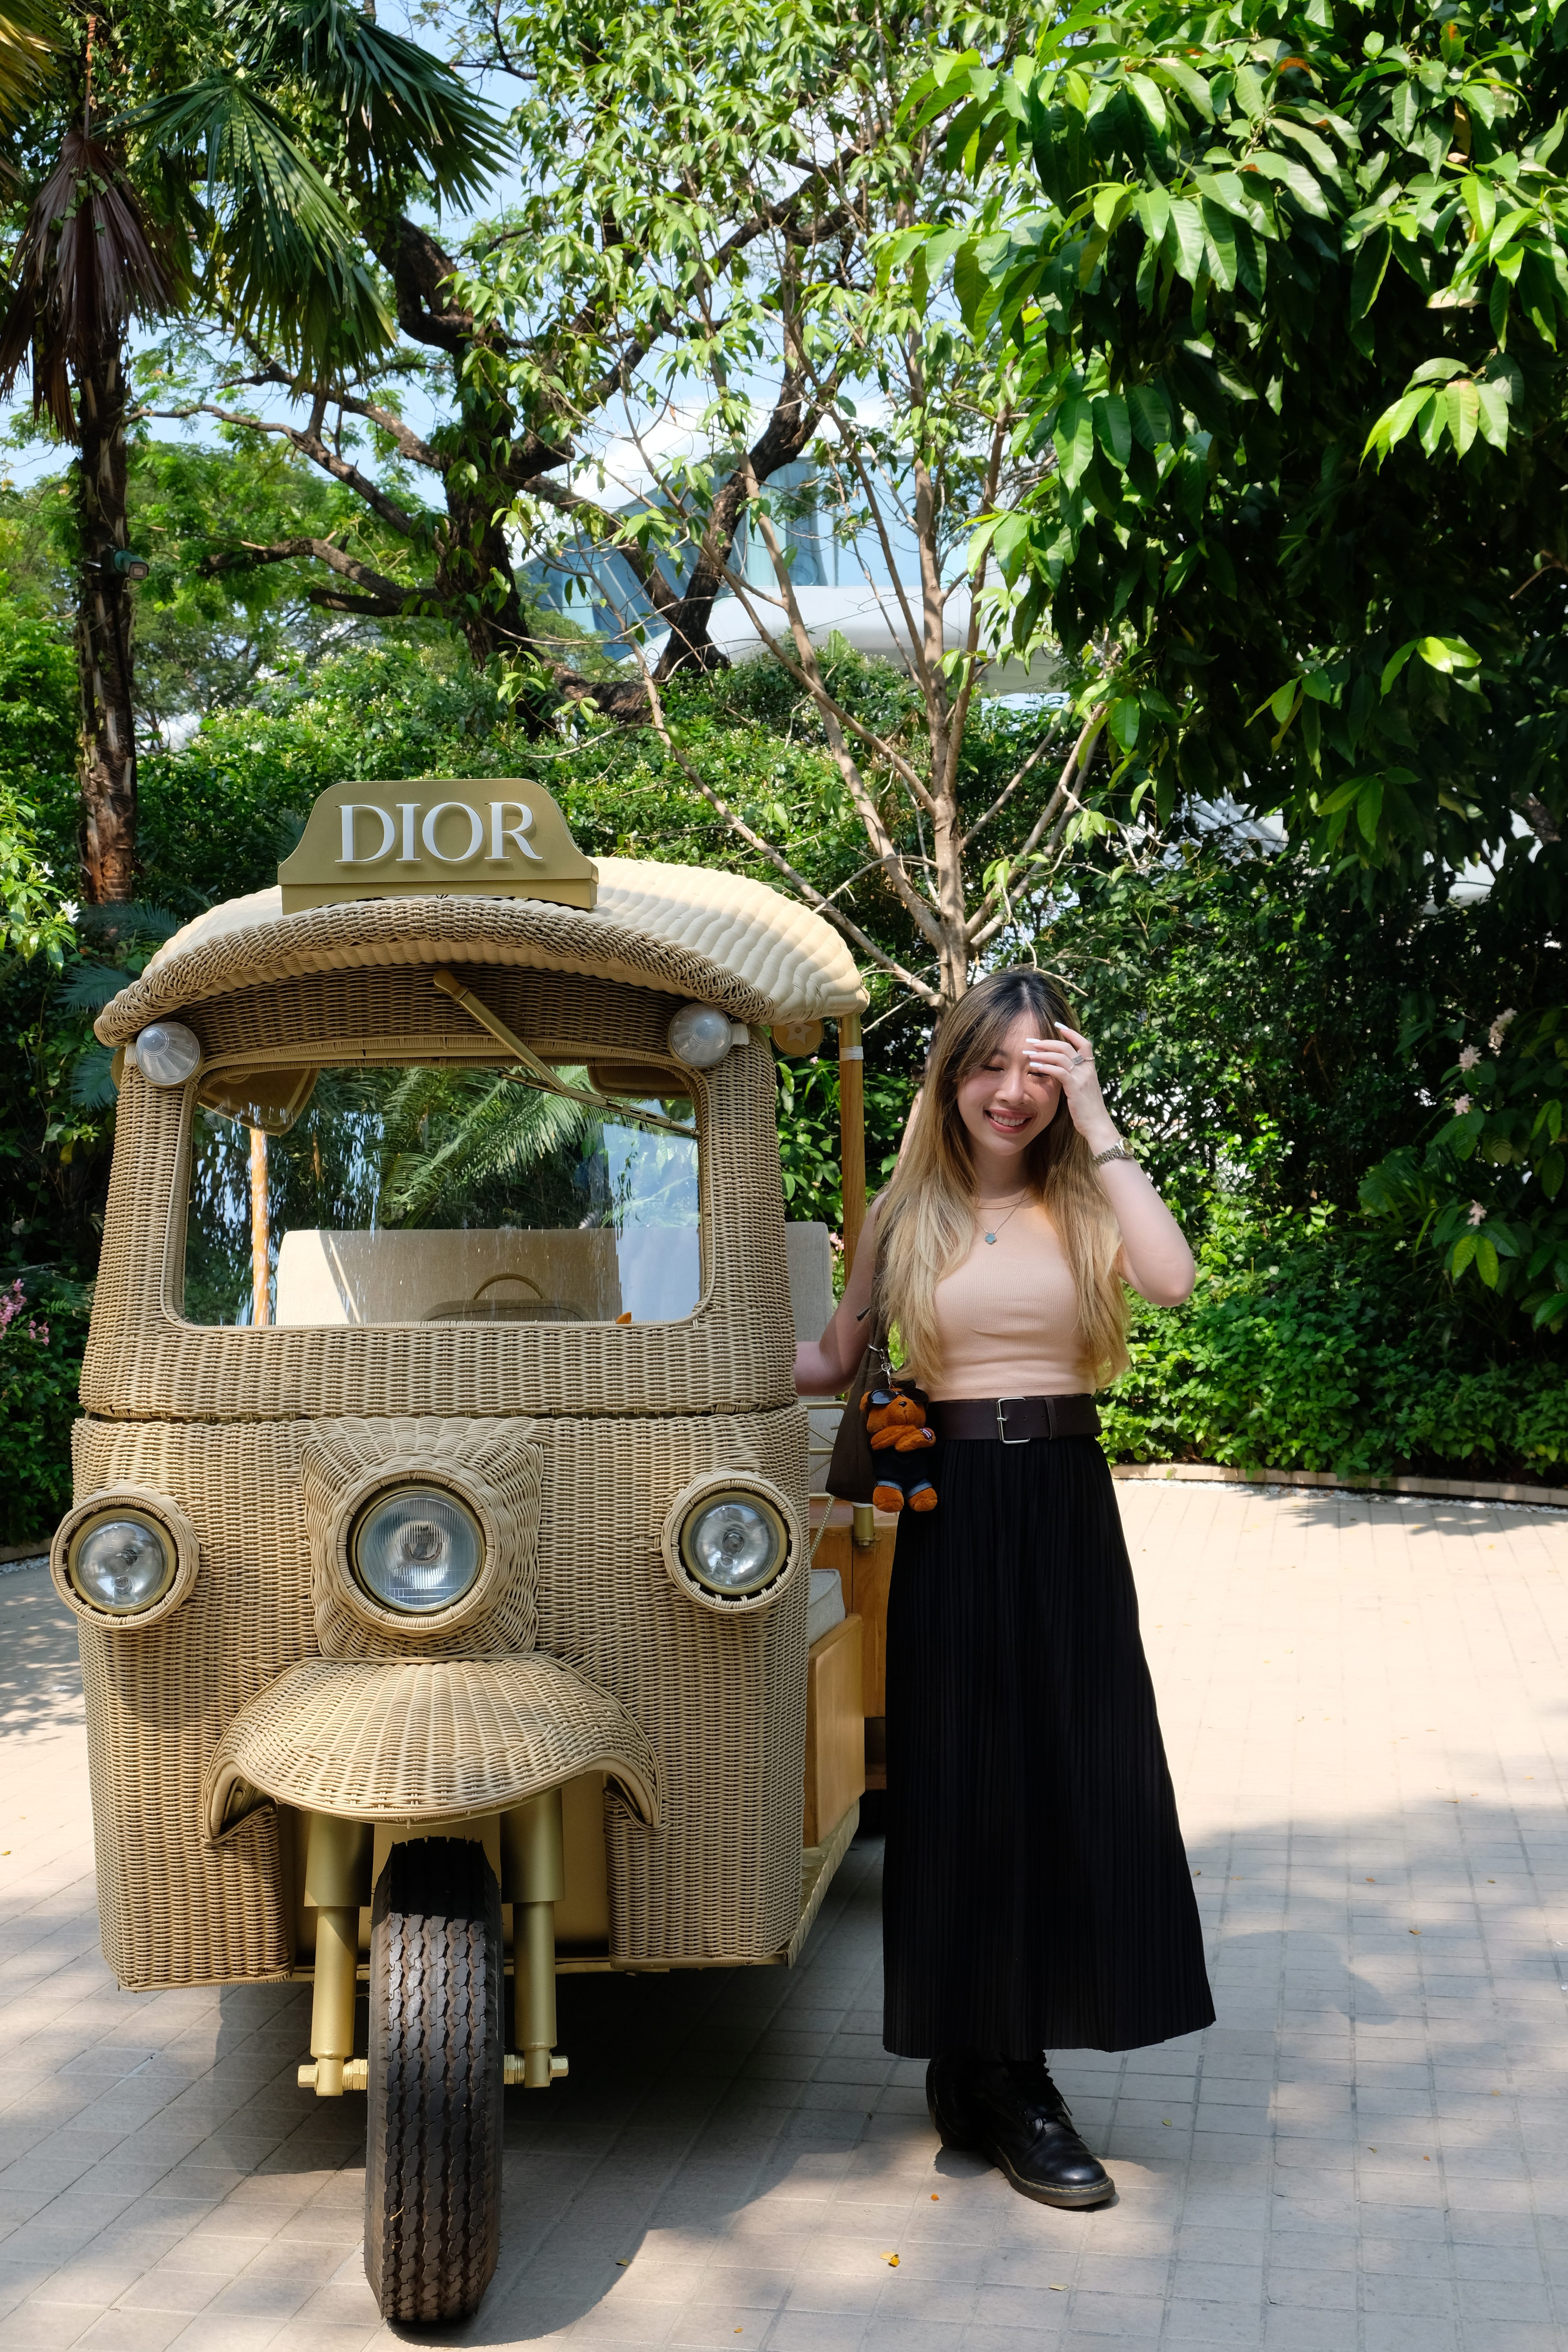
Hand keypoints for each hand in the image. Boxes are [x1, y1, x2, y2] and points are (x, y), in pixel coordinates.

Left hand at [1023, 1023, 1116, 1146]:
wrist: (1097, 1125)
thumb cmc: (1088, 1110)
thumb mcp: (1082, 1090)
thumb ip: (1074, 1078)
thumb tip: (1060, 1071)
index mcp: (1090, 1068)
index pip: (1084, 1043)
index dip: (1071, 1033)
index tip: (1057, 1025)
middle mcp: (1088, 1069)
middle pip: (1067, 1047)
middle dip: (1048, 1042)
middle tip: (1032, 1041)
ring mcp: (1082, 1077)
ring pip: (1061, 1056)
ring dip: (1043, 1052)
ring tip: (1029, 1052)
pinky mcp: (1075, 1087)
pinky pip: (1059, 1071)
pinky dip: (1045, 1066)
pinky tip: (1034, 1066)